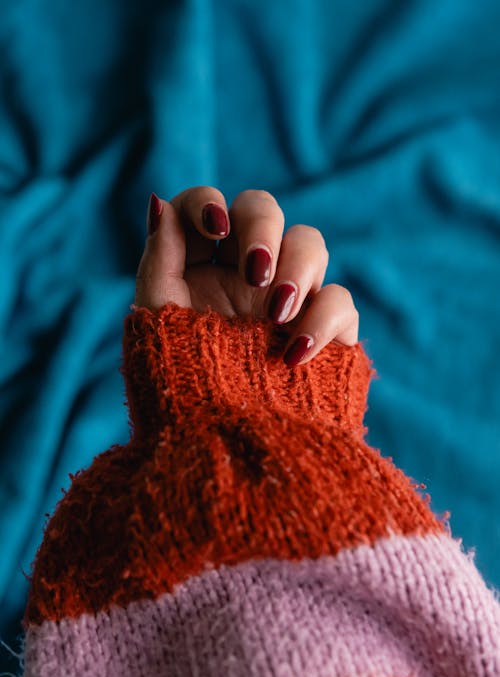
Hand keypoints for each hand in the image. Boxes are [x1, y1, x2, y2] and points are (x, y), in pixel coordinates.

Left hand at [135, 187, 358, 365]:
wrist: (225, 448)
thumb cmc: (182, 385)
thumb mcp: (158, 319)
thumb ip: (159, 258)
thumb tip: (160, 202)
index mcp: (201, 268)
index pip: (209, 207)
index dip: (208, 202)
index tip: (214, 227)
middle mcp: (245, 276)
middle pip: (264, 210)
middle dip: (263, 228)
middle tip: (254, 275)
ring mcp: (288, 300)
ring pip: (310, 242)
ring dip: (298, 268)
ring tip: (275, 316)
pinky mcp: (325, 329)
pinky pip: (341, 301)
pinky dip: (323, 319)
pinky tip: (294, 354)